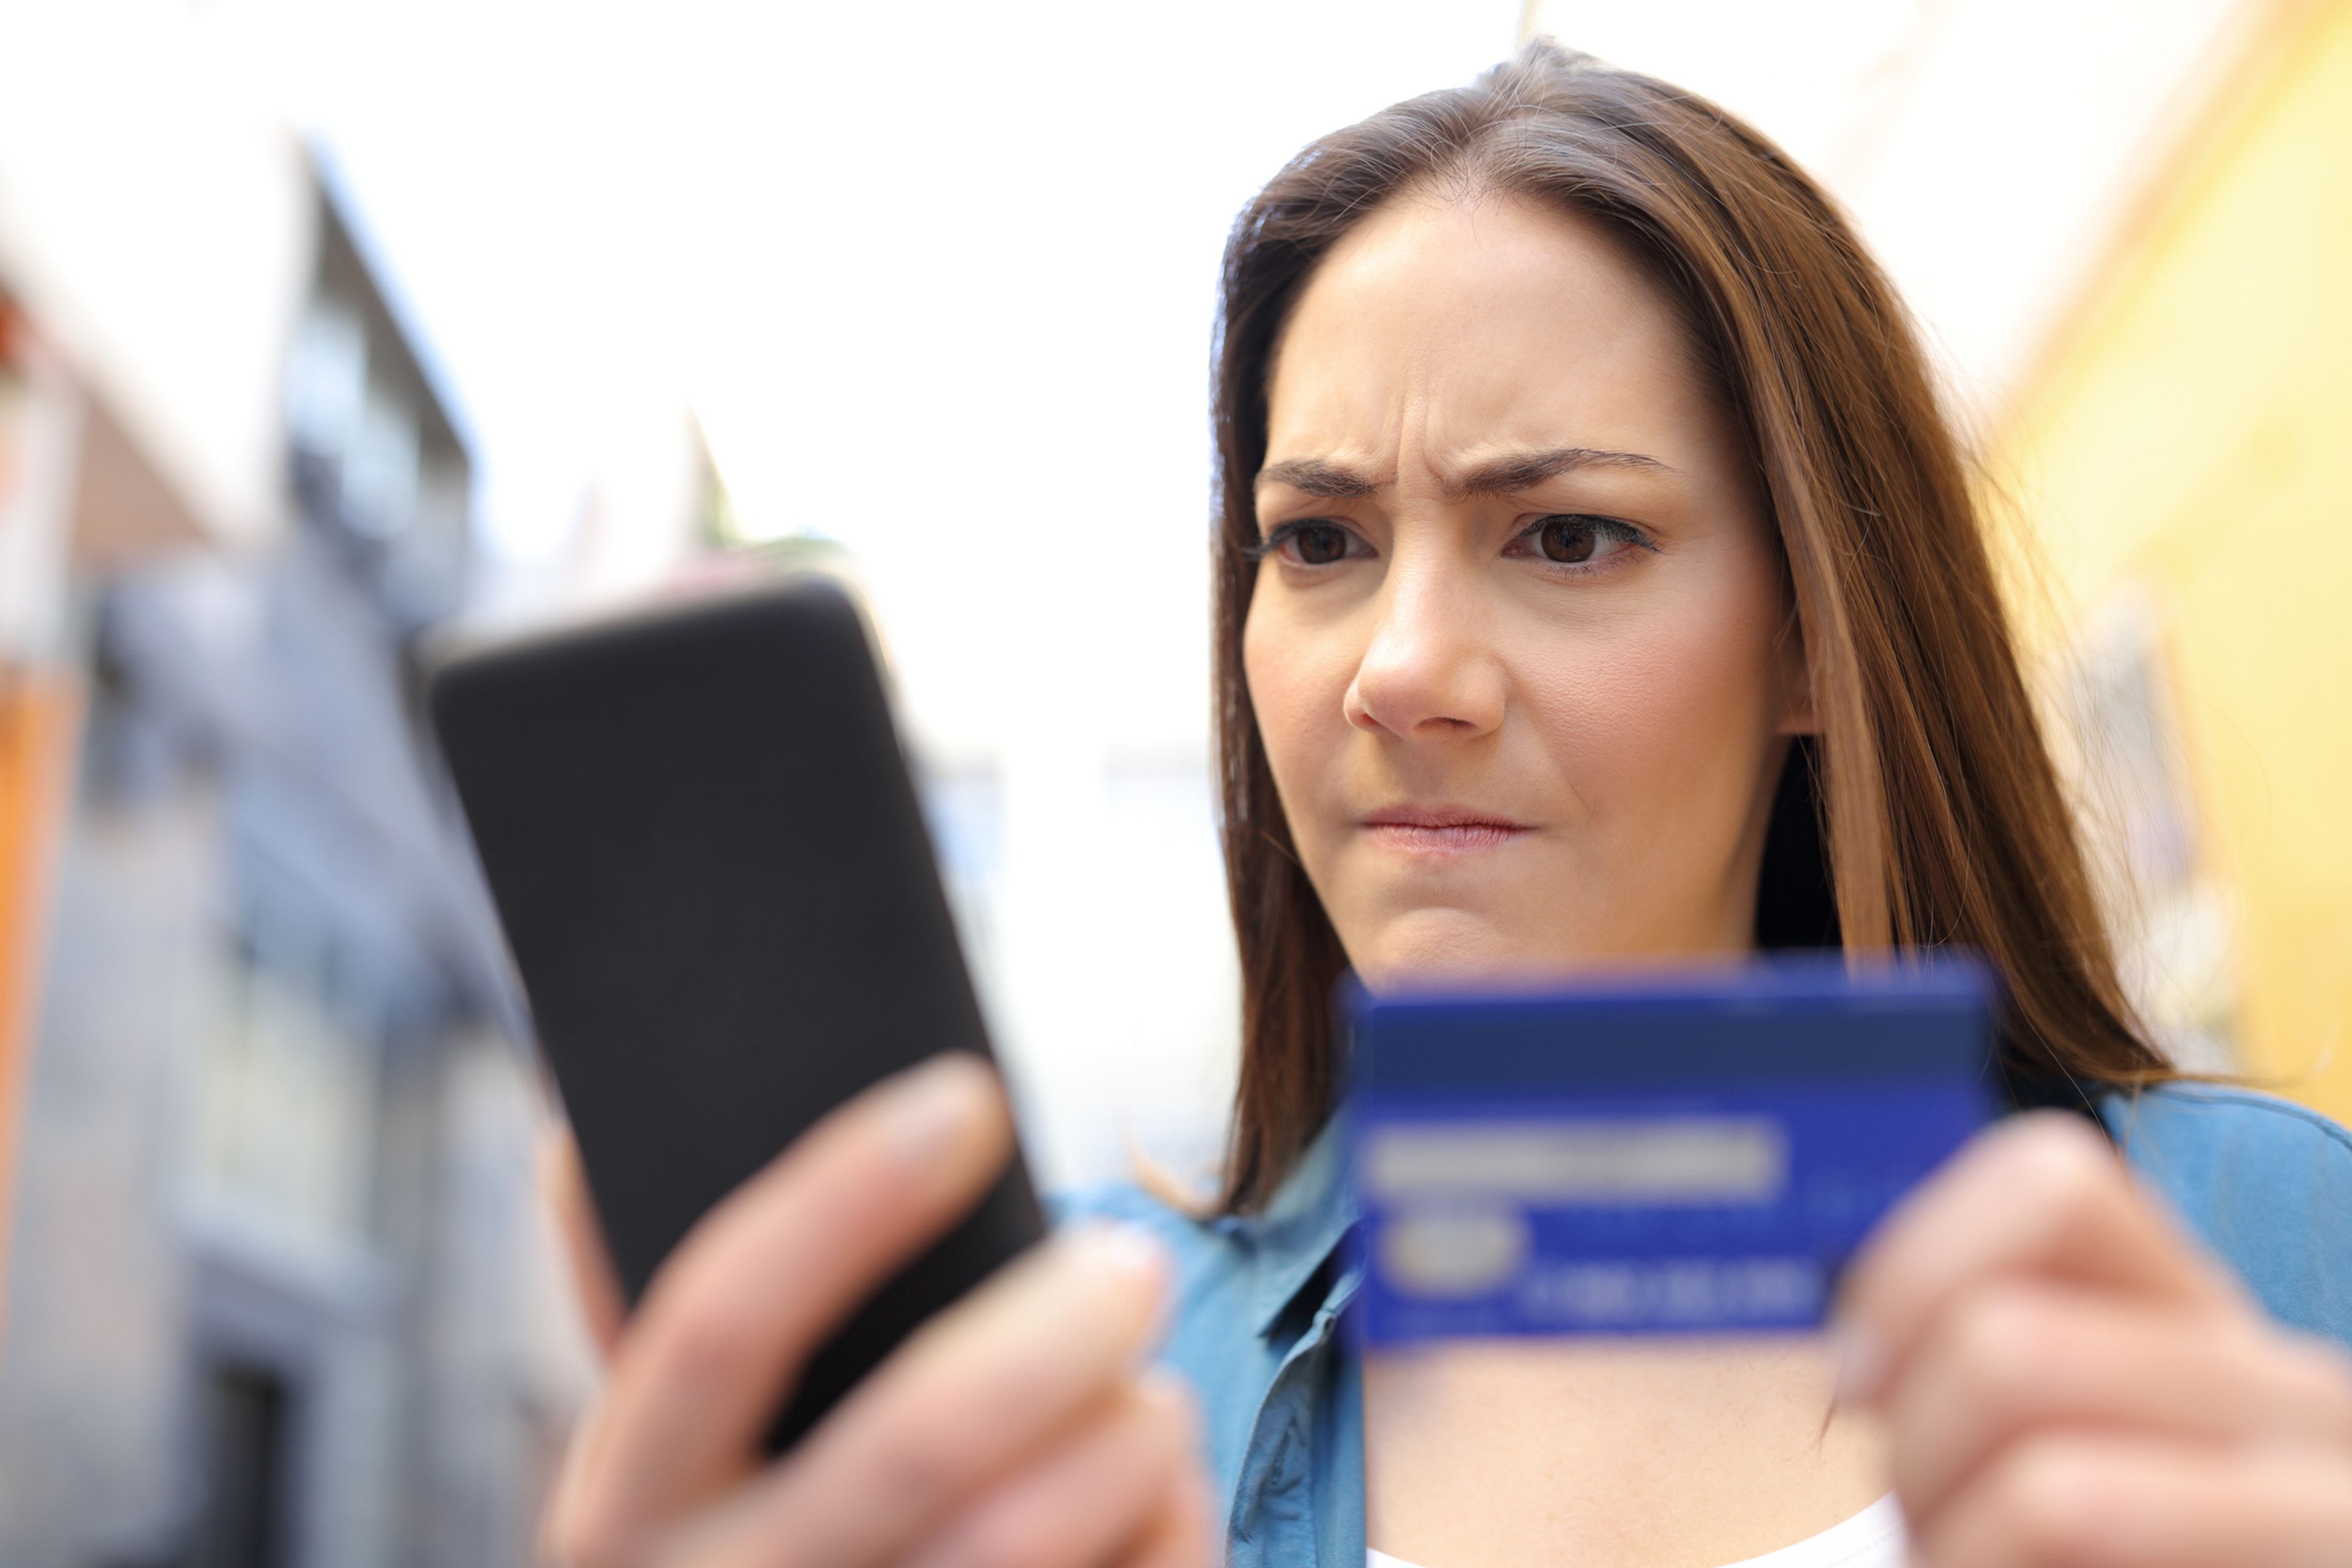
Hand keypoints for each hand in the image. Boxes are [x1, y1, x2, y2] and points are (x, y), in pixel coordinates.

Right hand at [535, 1054, 1214, 1567]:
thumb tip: (576, 1135)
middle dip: (1052, 1333)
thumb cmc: (740, 1560)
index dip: (843, 1195)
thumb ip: (646, 1323)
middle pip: (912, 1444)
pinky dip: (1164, 1538)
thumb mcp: (661, 1470)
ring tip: (1157, 1394)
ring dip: (1124, 1444)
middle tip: (1134, 1264)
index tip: (970, 1096)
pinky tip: (1169, 1497)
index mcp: (625, 1506)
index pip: (717, 1321)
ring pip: (1016, 1543)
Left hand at [1835, 1111, 2351, 1567]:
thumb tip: (1857, 1360)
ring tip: (1970, 1566)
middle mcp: (2294, 1394)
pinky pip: (2074, 1531)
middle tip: (1928, 1526)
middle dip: (1917, 1460)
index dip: (1914, 1271)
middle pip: (2009, 1346)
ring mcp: (2322, 1511)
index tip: (1861, 1380)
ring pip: (2052, 1488)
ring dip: (1955, 1544)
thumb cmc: (2087, 1551)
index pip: (2049, 1183)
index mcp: (2206, 1320)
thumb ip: (1990, 1360)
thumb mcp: (2055, 1434)